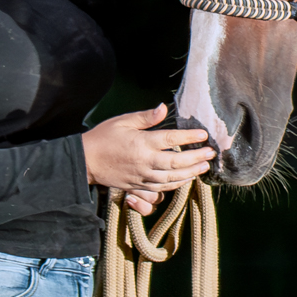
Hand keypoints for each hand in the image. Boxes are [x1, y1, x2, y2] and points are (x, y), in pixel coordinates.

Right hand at [84, 104, 213, 217]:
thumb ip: (145, 117)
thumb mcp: (122, 121)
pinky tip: (186, 180)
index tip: (203, 134)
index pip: (171, 139)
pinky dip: (176, 185)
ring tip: (204, 167)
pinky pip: (161, 189)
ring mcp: (142, 177)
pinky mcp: (138, 186)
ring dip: (190, 174)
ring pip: (172, 179)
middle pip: (177, 163)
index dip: (189, 137)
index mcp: (142, 143)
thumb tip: (163, 108)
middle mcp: (145, 162)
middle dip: (196, 159)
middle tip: (210, 154)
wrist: (85, 162)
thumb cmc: (103, 137)